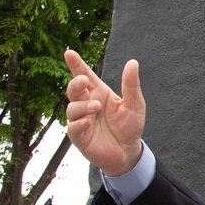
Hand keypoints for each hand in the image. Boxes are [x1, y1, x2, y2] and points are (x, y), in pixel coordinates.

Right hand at [64, 49, 145, 174]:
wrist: (129, 151)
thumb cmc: (130, 126)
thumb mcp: (135, 104)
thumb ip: (131, 85)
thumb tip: (133, 62)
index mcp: (99, 93)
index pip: (85, 75)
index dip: (76, 64)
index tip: (69, 52)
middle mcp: (87, 104)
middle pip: (74, 90)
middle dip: (75, 83)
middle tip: (84, 81)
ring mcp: (81, 120)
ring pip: (71, 108)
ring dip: (82, 106)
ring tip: (96, 107)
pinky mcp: (80, 137)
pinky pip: (73, 128)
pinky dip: (79, 123)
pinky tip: (89, 121)